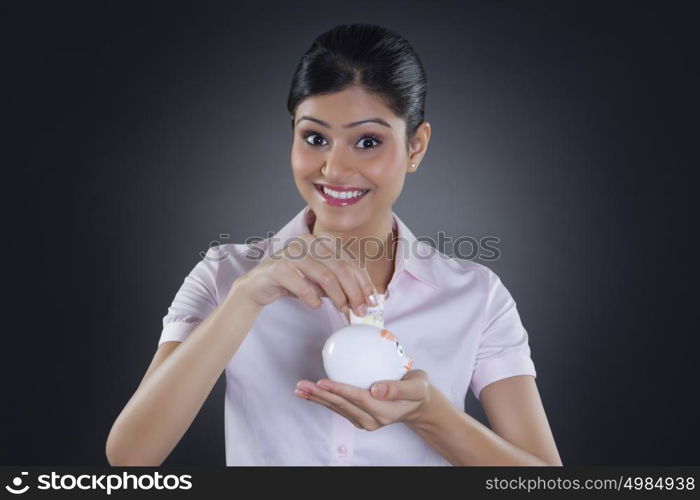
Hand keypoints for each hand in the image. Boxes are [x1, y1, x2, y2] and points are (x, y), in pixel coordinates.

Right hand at [231, 233, 378, 316]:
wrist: (258, 286)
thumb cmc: (293, 282)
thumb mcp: (319, 281)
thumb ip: (339, 284)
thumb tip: (364, 300)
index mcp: (320, 241)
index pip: (350, 261)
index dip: (363, 282)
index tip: (372, 301)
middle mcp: (308, 242)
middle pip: (341, 268)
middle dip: (354, 292)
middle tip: (360, 311)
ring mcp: (292, 253)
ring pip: (325, 276)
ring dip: (338, 297)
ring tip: (343, 311)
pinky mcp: (278, 267)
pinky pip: (302, 285)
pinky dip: (312, 298)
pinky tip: (316, 306)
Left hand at [294, 369, 432, 429]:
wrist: (418, 405)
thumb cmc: (418, 391)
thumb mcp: (416, 386)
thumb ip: (397, 388)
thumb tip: (375, 389)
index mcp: (385, 411)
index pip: (358, 398)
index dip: (339, 389)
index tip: (322, 381)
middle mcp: (372, 420)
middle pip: (342, 405)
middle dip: (320, 395)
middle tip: (303, 385)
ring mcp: (365, 420)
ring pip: (337, 408)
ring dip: (317, 398)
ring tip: (300, 388)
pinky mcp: (359, 417)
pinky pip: (338, 408)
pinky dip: (323, 400)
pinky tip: (312, 392)